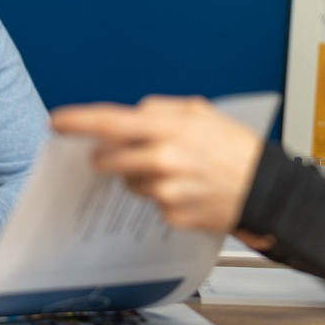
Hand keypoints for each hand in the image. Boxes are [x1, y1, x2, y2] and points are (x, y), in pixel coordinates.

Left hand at [51, 95, 262, 231]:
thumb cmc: (237, 150)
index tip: (56, 122)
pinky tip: (186, 189)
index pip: (109, 123)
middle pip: (106, 160)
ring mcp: (165, 190)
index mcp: (168, 129)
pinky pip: (150, 203)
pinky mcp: (171, 214)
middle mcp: (162, 159)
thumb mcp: (201, 112)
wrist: (267, 191)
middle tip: (122, 154)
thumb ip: (161, 109)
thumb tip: (133, 113)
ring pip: (127, 183)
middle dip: (106, 157)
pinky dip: (161, 195)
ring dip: (138, 176)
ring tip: (173, 171)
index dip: (78, 122)